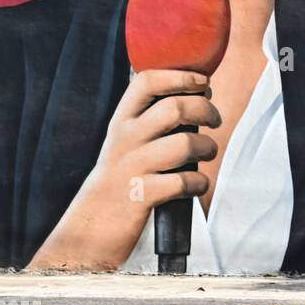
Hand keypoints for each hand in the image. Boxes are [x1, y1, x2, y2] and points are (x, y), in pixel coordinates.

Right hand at [27, 70, 220, 270]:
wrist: (90, 228)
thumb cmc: (121, 181)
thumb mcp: (127, 143)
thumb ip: (153, 120)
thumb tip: (197, 94)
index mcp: (121, 122)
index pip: (147, 81)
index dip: (181, 76)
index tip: (203, 83)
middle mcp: (125, 140)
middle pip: (175, 108)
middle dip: (206, 110)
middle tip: (214, 121)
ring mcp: (132, 167)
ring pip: (186, 143)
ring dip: (208, 147)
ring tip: (206, 153)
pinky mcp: (142, 196)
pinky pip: (186, 181)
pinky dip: (199, 183)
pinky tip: (194, 186)